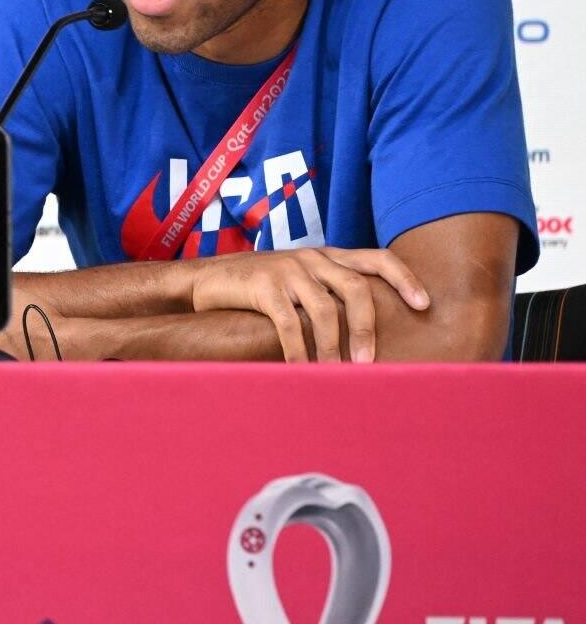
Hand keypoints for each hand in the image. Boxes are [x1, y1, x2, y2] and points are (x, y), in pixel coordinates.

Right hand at [189, 248, 431, 362]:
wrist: (204, 280)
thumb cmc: (257, 288)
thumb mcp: (298, 281)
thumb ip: (327, 293)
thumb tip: (366, 331)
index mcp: (326, 256)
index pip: (377, 258)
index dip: (404, 278)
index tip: (425, 305)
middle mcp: (311, 258)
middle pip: (355, 287)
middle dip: (367, 326)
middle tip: (370, 361)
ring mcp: (286, 270)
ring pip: (324, 309)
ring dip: (334, 346)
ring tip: (338, 374)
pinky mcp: (262, 286)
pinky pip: (289, 323)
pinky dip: (299, 351)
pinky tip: (301, 371)